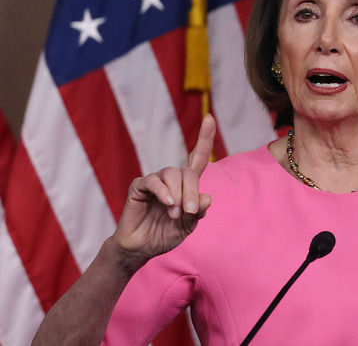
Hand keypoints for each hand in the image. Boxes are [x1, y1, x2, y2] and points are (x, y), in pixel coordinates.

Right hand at [112, 114, 215, 267]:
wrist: (141, 249)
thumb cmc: (165, 234)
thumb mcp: (187, 226)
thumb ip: (198, 212)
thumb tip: (207, 197)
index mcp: (186, 186)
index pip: (198, 158)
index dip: (204, 138)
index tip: (210, 118)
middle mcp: (172, 179)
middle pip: (188, 172)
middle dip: (191, 191)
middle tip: (189, 212)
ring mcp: (155, 181)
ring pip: (172, 174)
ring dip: (178, 194)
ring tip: (175, 213)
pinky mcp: (139, 186)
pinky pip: (153, 181)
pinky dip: (163, 191)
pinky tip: (167, 203)